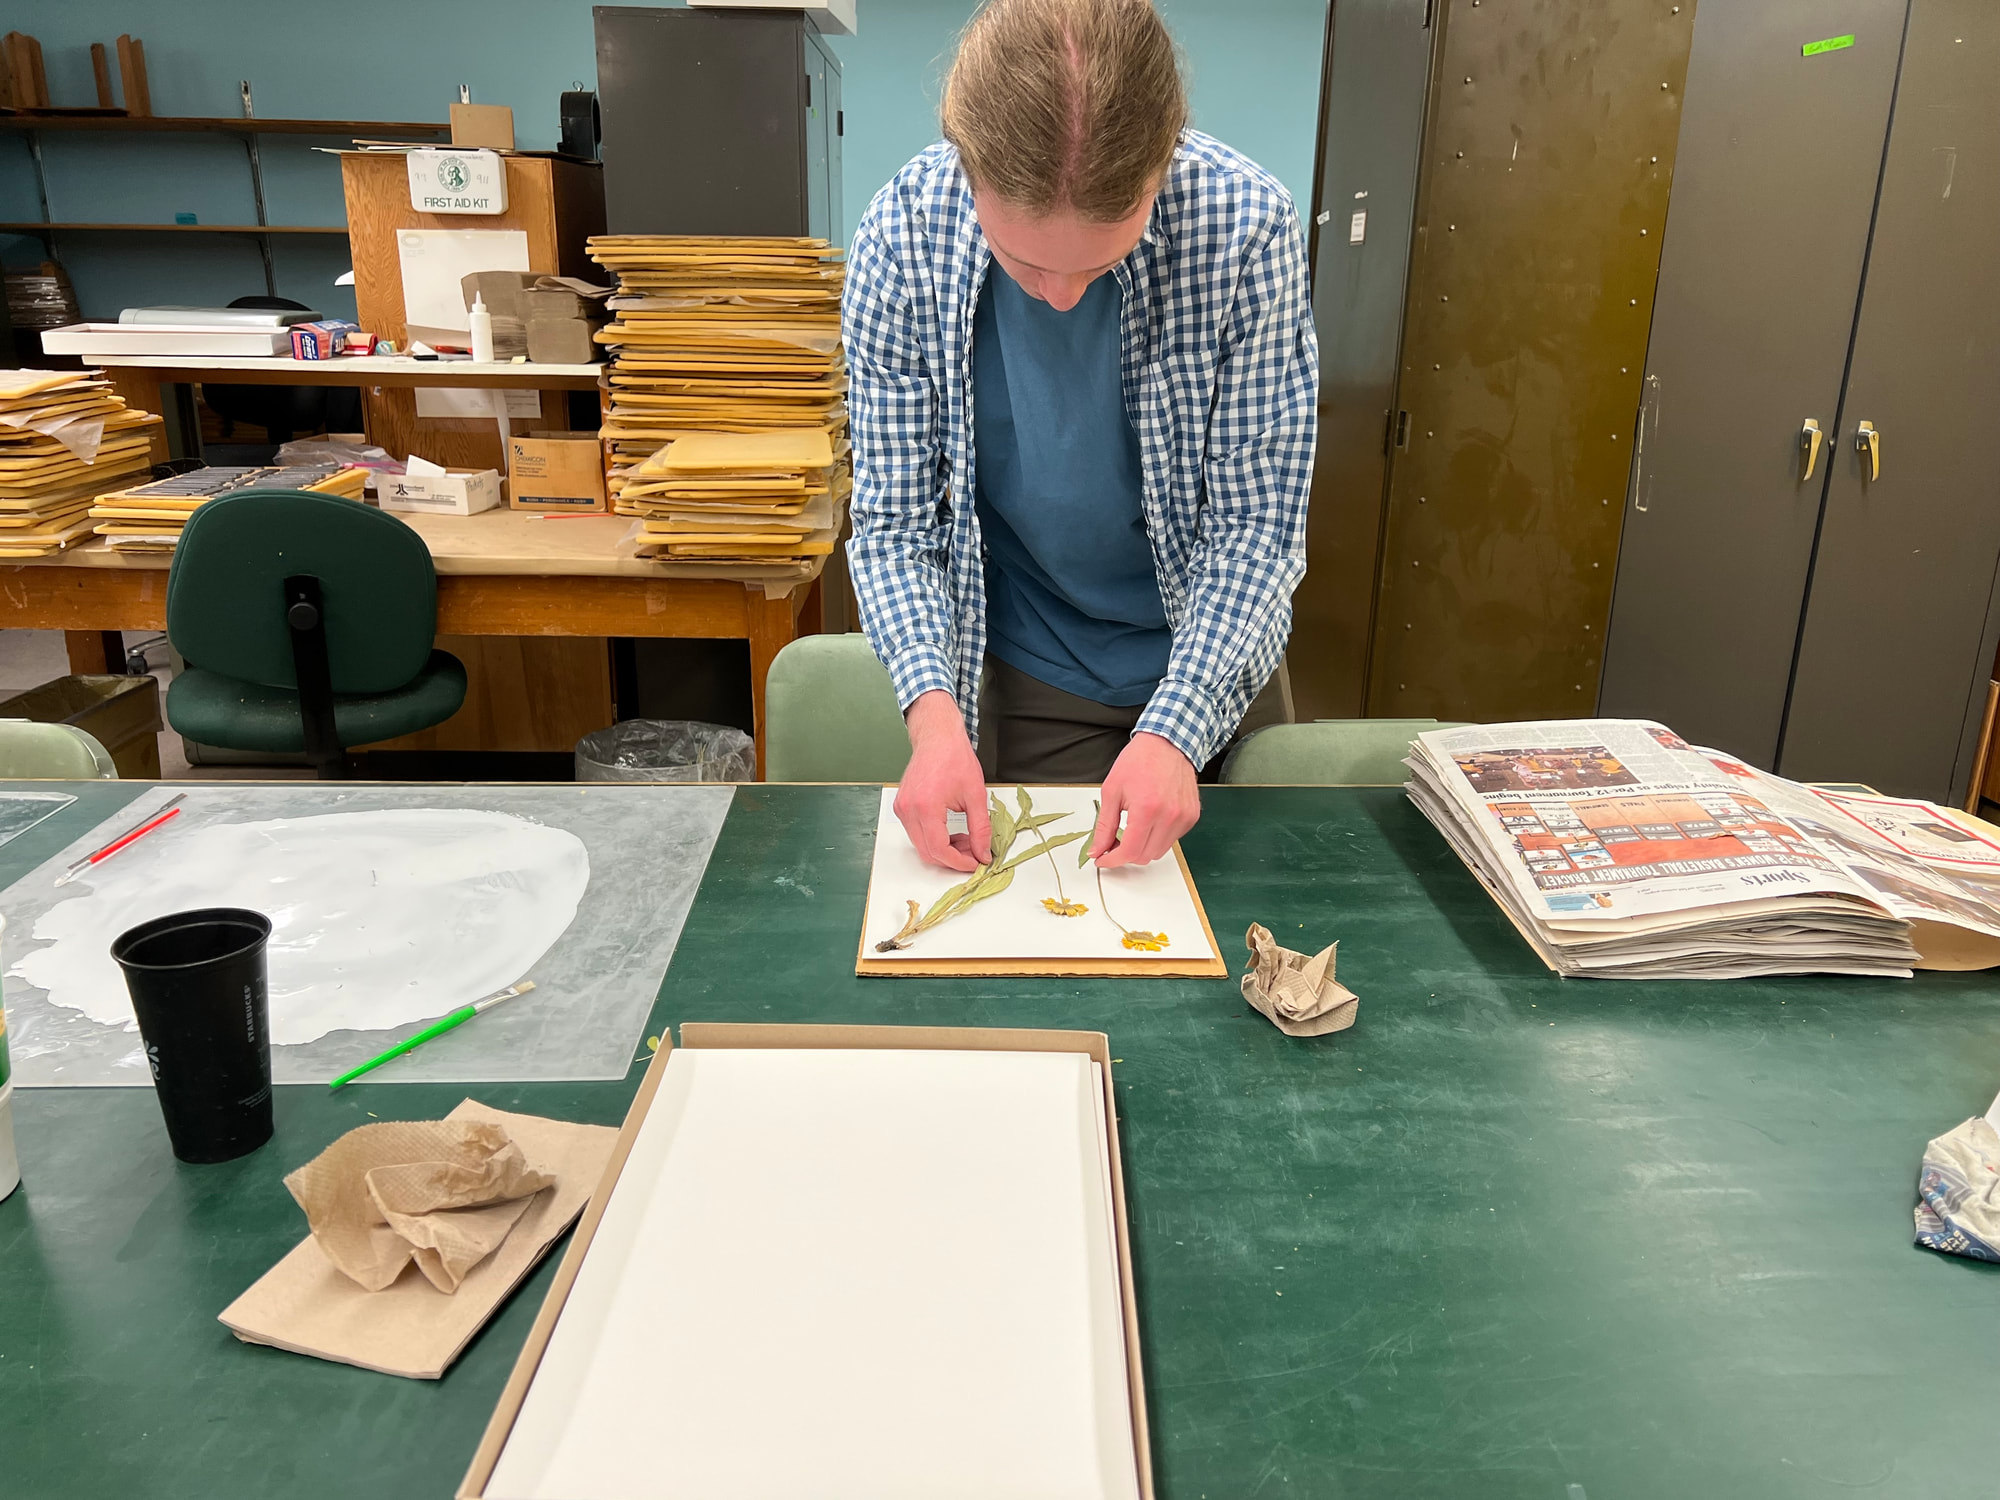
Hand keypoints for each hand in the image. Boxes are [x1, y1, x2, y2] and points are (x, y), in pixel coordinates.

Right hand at [894, 690, 991, 871]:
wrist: (938, 738)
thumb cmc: (955, 759)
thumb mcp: (976, 795)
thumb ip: (980, 829)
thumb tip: (983, 853)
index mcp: (926, 807)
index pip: (939, 849)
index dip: (959, 862)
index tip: (975, 863)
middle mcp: (908, 810)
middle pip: (927, 852)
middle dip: (952, 858)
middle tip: (973, 852)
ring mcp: (902, 809)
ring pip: (921, 845)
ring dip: (943, 849)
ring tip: (965, 839)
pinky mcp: (901, 807)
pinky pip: (916, 833)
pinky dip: (934, 838)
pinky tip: (951, 831)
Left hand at [1090, 732, 1200, 867]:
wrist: (1167, 743)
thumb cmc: (1139, 761)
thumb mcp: (1112, 791)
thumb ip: (1104, 825)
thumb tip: (1097, 850)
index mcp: (1147, 809)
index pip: (1130, 852)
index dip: (1112, 860)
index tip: (1103, 859)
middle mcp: (1169, 816)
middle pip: (1145, 856)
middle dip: (1126, 855)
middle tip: (1114, 843)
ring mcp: (1183, 817)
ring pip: (1160, 851)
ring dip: (1143, 847)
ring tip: (1133, 830)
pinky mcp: (1192, 816)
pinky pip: (1173, 839)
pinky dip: (1158, 837)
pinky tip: (1151, 821)